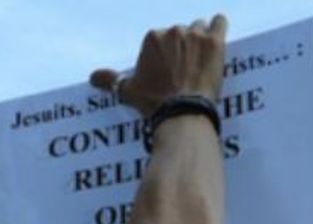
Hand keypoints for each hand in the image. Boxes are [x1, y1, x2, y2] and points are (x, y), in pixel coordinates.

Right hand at [90, 14, 227, 117]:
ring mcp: (196, 35)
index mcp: (152, 37)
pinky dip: (218, 28)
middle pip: (181, 32)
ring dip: (201, 39)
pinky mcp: (215, 42)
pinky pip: (220, 22)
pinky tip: (217, 39)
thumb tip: (93, 78)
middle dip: (183, 47)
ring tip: (202, 59)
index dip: (166, 54)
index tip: (170, 69)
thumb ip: (111, 80)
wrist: (182, 111)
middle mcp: (173, 31)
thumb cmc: (154, 101)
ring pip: (200, 27)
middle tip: (186, 68)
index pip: (161, 38)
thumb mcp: (128, 90)